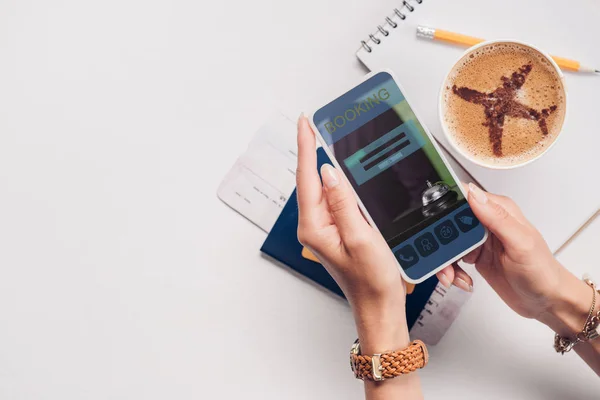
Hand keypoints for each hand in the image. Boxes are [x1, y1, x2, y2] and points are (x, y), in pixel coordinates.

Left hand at [295, 115, 407, 351]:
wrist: (379, 307)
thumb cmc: (372, 281)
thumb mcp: (362, 237)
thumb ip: (343, 203)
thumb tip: (328, 172)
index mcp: (314, 226)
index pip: (306, 177)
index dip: (305, 146)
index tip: (305, 122)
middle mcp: (314, 225)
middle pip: (311, 180)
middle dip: (313, 149)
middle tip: (322, 123)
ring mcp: (324, 228)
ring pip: (323, 189)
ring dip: (327, 164)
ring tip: (331, 139)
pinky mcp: (336, 230)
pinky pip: (334, 199)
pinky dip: (339, 182)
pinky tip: (347, 171)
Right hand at [437, 183, 580, 322]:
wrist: (546, 302)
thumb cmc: (541, 272)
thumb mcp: (520, 243)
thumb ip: (497, 217)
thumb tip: (473, 193)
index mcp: (498, 210)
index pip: (464, 198)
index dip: (445, 209)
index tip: (434, 225)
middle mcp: (486, 222)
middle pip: (448, 222)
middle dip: (439, 243)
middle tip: (444, 260)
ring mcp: (478, 240)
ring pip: (446, 243)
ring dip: (444, 262)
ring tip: (452, 277)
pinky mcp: (474, 256)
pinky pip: (451, 259)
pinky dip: (451, 272)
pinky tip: (462, 280)